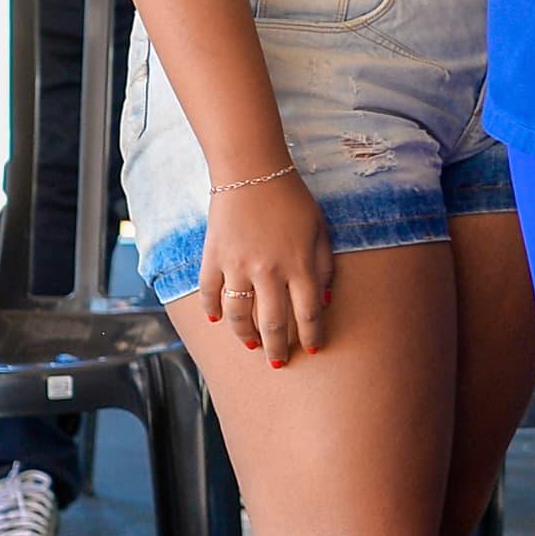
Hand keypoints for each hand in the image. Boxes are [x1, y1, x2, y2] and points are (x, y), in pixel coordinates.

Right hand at [195, 168, 334, 366]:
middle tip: (279, 363)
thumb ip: (324, 266)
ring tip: (251, 345)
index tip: (313, 349)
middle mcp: (269, 272)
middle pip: (274, 323)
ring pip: (239, 315)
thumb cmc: (293, 200)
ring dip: (245, 335)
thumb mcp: (321, 230)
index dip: (312, 335)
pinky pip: (209, 292)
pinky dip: (212, 309)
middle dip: (278, 348)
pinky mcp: (213, 257)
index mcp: (300, 266)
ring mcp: (238, 266)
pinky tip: (217, 320)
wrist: (252, 172)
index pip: (308, 313)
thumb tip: (325, 300)